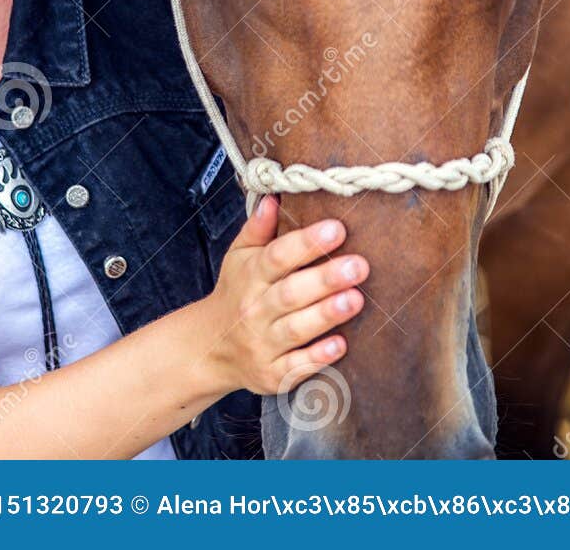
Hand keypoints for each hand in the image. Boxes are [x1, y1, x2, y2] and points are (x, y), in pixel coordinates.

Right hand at [195, 195, 367, 395]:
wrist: (210, 347)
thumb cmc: (235, 293)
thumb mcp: (239, 256)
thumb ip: (258, 228)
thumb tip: (276, 196)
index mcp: (251, 276)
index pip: (277, 257)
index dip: (306, 243)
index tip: (336, 229)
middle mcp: (255, 309)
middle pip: (291, 293)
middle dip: (325, 279)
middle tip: (359, 265)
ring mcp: (263, 343)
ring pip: (296, 329)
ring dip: (326, 314)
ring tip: (356, 299)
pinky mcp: (272, 373)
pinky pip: (295, 366)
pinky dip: (317, 357)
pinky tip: (341, 345)